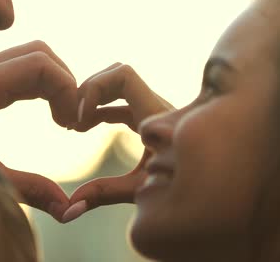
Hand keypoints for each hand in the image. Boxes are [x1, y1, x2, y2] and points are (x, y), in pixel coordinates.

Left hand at [0, 41, 78, 221]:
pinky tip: (43, 112)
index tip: (72, 125)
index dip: (67, 90)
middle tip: (70, 121)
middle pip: (39, 52)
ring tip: (60, 118)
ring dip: (53, 81)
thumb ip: (29, 189)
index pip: (40, 65)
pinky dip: (38, 82)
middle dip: (64, 82)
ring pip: (29, 55)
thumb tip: (69, 208)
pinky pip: (17, 66)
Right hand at [62, 63, 172, 222]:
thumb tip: (71, 206)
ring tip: (72, 125)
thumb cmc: (180, 189)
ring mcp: (151, 110)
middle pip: (115, 74)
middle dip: (89, 90)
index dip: (95, 89)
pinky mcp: (146, 118)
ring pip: (115, 85)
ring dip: (91, 99)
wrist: (210, 190)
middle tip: (69, 120)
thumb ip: (105, 194)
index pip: (123, 75)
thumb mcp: (140, 190)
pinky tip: (81, 128)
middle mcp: (154, 105)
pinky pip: (116, 103)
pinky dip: (97, 110)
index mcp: (155, 114)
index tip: (80, 120)